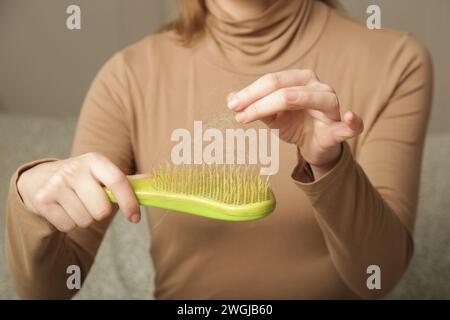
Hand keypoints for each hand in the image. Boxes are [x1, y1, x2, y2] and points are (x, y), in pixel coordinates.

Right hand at [17, 153, 140, 231]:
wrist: (40, 179)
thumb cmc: (82, 179)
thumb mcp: (102, 173)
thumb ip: (128, 181)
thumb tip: (156, 183)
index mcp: (95, 160)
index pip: (118, 181)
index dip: (130, 202)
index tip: (135, 218)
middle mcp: (74, 169)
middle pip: (101, 210)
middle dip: (101, 213)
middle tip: (93, 204)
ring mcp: (56, 184)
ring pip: (84, 220)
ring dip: (84, 218)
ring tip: (76, 205)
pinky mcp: (42, 200)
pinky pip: (67, 226)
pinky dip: (69, 223)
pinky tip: (64, 209)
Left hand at [228, 69, 363, 178]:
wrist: (315, 145)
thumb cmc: (294, 125)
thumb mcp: (270, 115)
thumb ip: (254, 106)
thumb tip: (230, 98)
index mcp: (300, 80)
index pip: (272, 81)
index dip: (250, 93)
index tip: (231, 105)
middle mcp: (317, 87)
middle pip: (284, 88)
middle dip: (256, 101)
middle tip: (236, 113)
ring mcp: (331, 106)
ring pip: (306, 99)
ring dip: (273, 108)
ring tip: (250, 116)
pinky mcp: (339, 127)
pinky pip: (349, 125)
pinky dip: (351, 122)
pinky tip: (348, 118)